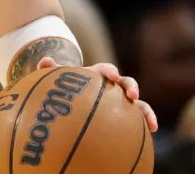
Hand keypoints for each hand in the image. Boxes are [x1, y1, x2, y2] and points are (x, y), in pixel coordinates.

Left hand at [37, 58, 157, 131]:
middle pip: (126, 82)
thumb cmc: (69, 87)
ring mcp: (120, 101)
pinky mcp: (125, 115)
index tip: (111, 75)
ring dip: (146, 110)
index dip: (110, 71)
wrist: (76, 95)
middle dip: (131, 87)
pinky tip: (150, 134)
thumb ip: (52, 70)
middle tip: (132, 95)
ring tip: (151, 123)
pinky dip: (145, 124)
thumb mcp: (60, 79)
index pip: (106, 69)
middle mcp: (113, 86)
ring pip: (138, 103)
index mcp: (98, 74)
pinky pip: (137, 119)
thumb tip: (44, 61)